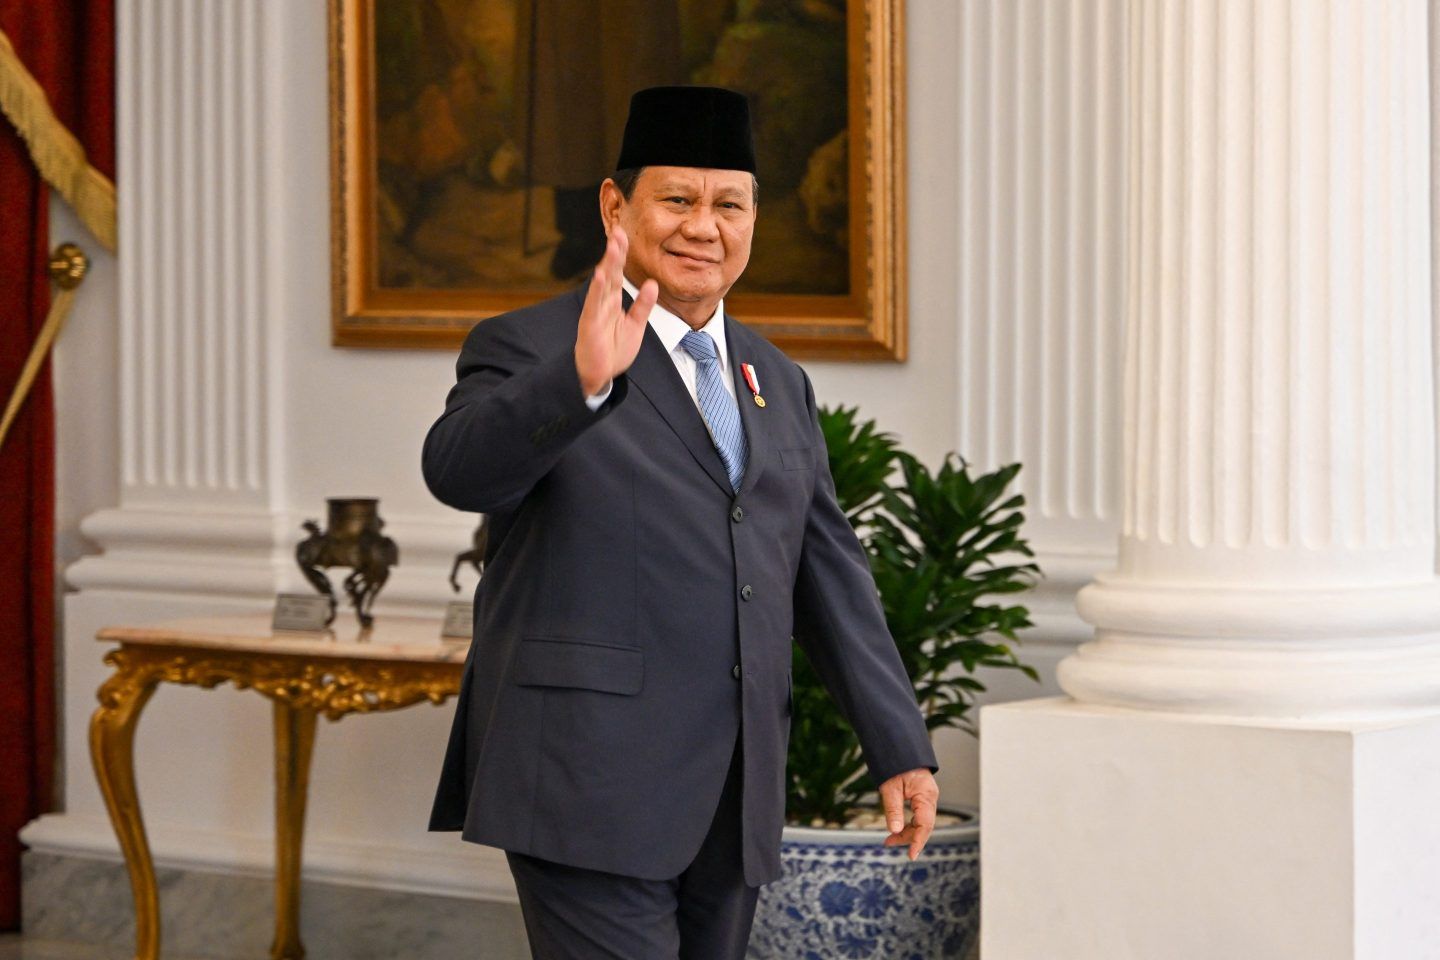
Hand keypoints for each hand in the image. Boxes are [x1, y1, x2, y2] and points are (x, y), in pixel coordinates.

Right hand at [574, 226, 657, 395]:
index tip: (624, 234)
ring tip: (613, 246)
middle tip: (618, 230)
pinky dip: (597, 290)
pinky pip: (594, 305)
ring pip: (603, 284)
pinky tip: (600, 275)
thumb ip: (643, 305)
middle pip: (609, 272)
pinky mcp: (590, 324)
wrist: (599, 376)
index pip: (617, 273)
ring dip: (608, 264)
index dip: (621, 254)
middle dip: (614, 252)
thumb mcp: (635, 325)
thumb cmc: (613, 351)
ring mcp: (595, 312)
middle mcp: (603, 302)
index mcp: (612, 301)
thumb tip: (653, 284)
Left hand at [879, 768, 938, 859]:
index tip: (911, 855)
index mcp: (926, 795)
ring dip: (906, 831)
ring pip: (920, 822)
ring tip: (889, 840)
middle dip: (907, 837)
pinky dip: (908, 823)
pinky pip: (918, 815)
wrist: (899, 746)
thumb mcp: (890, 787)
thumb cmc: (896, 764)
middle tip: (888, 843)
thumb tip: (894, 830)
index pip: (925, 825)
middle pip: (923, 826)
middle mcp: (930, 798)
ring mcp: (928, 797)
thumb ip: (893, 809)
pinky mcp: (922, 796)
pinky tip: (897, 829)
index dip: (918, 842)